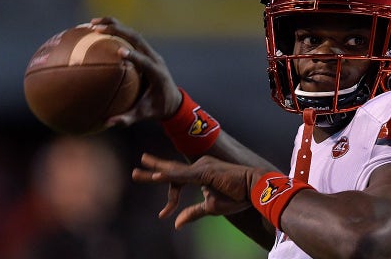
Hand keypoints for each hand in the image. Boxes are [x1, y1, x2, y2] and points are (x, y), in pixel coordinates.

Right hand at [90, 17, 182, 126]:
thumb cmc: (157, 108)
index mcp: (157, 73)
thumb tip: (107, 123)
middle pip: (137, 39)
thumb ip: (128, 119)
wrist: (173, 100)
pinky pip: (130, 38)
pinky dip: (115, 32)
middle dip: (118, 31)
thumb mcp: (145, 115)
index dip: (134, 56)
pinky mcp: (145, 52)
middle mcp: (155, 59)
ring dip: (115, 26)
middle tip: (97, 28)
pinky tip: (96, 30)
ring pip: (133, 34)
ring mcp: (150, 53)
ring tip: (92, 23)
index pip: (145, 62)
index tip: (119, 51)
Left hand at [132, 153, 267, 228]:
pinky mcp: (204, 172)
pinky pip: (183, 176)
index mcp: (200, 173)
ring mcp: (201, 167)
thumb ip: (193, 213)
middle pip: (172, 169)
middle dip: (153, 168)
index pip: (178, 179)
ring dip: (155, 172)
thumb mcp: (211, 207)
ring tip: (137, 172)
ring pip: (174, 172)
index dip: (169, 198)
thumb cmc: (237, 196)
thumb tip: (176, 224)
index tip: (162, 216)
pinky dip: (169, 176)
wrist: (255, 189)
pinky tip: (157, 176)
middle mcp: (199, 165)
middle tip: (135, 170)